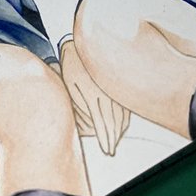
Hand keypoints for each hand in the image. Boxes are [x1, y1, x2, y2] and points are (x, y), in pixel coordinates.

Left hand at [60, 39, 129, 155]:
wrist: (82, 44)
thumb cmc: (72, 67)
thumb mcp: (70, 84)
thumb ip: (77, 104)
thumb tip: (79, 122)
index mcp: (94, 95)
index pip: (102, 123)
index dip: (105, 138)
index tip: (106, 149)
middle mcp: (108, 93)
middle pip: (114, 121)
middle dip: (113, 138)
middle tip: (111, 150)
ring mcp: (116, 89)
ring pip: (122, 115)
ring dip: (119, 130)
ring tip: (115, 141)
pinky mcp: (120, 85)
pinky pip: (125, 105)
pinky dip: (124, 118)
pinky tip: (122, 125)